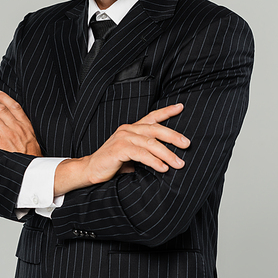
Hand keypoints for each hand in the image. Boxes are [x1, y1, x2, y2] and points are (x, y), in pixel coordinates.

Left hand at [0, 91, 41, 155]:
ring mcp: (8, 135)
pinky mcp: (0, 144)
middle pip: (0, 109)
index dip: (4, 97)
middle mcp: (16, 128)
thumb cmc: (31, 155)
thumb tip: (11, 119)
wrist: (31, 168)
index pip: (14, 106)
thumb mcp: (32, 138)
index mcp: (26, 125)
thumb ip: (23, 128)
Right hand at [55, 103, 188, 194]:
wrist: (90, 170)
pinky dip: (154, 161)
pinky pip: (141, 154)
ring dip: (167, 154)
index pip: (151, 117)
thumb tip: (166, 160)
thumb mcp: (131, 155)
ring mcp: (123, 138)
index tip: (181, 107)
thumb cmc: (112, 163)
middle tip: (187, 144)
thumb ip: (145, 152)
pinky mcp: (119, 149)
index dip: (166, 111)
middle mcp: (128, 130)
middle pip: (155, 129)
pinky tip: (163, 168)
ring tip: (179, 163)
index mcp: (132, 129)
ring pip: (151, 143)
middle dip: (173, 136)